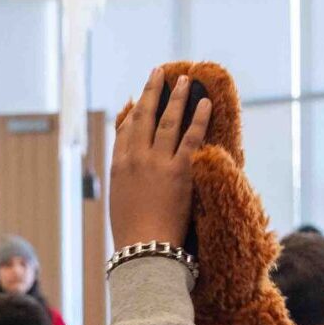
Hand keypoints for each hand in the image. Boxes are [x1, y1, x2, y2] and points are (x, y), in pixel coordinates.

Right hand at [109, 69, 211, 250]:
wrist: (143, 251)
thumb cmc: (132, 238)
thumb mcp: (120, 205)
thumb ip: (125, 183)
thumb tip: (131, 174)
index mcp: (118, 167)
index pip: (125, 131)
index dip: (133, 111)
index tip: (139, 98)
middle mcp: (135, 159)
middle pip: (143, 117)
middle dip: (152, 92)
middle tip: (159, 73)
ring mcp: (157, 163)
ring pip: (167, 120)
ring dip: (176, 97)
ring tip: (185, 79)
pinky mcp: (179, 171)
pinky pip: (191, 137)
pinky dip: (199, 118)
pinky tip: (205, 103)